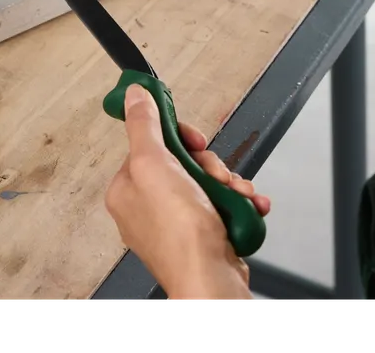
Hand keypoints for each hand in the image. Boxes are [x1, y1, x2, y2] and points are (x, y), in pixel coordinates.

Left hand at [105, 85, 269, 301]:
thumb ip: (144, 126)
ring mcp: (177, 223)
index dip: (177, 138)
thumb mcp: (154, 164)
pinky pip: (222, 204)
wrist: (211, 279)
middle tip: (214, 174)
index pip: (150, 145)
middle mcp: (148, 208)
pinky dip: (239, 202)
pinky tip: (248, 205)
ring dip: (229, 183)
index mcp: (127, 190)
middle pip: (183, 162)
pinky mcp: (203, 235)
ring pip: (207, 182)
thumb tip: (133, 96)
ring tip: (235, 193)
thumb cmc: (179, 233)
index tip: (194, 140)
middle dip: (209, 164)